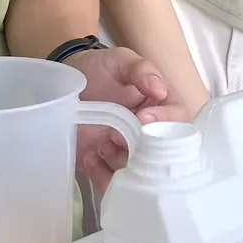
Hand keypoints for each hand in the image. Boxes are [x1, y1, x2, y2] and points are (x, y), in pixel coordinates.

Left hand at [67, 46, 191, 190]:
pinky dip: (101, 174)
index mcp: (159, 106)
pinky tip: (90, 156)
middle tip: (114, 136)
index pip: (177, 120)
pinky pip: (111, 182)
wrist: (65, 85)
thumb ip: (140, 69)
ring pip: (138, 172)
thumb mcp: (119, 60)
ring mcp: (126, 151)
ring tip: (100, 144)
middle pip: (161, 154)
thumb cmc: (98, 68)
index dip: (165, 122)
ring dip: (119, 161)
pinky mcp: (105, 166)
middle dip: (139, 149)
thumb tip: (160, 89)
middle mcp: (147, 133)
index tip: (141, 118)